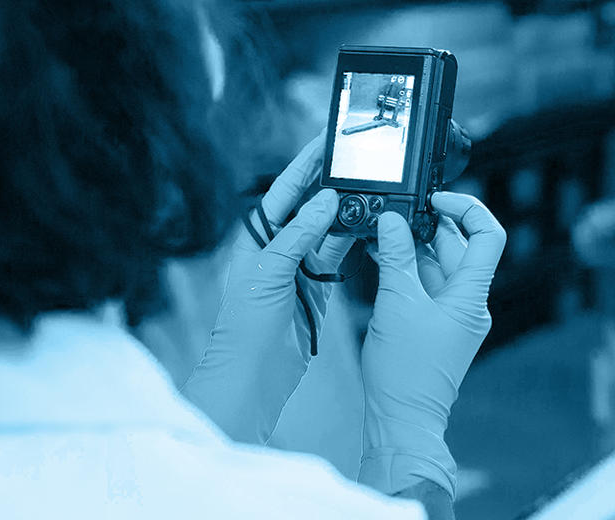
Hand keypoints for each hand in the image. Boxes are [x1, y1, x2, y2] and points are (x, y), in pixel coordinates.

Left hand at [183, 135, 353, 443]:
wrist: (251, 378)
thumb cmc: (244, 329)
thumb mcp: (269, 274)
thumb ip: (298, 236)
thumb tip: (323, 201)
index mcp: (255, 241)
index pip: (282, 193)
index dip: (303, 167)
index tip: (325, 143)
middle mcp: (277, 252)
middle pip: (307, 207)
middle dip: (330, 184)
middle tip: (357, 160)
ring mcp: (298, 271)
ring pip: (326, 232)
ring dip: (346, 213)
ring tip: (370, 189)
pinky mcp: (317, 291)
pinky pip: (337, 259)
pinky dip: (352, 242)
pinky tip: (368, 226)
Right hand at [357, 192, 505, 495]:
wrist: (400, 420)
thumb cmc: (406, 374)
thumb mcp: (396, 305)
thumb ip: (396, 257)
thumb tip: (392, 220)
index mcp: (471, 297)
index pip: (489, 236)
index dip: (467, 209)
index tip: (436, 199)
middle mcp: (467, 304)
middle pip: (458, 248)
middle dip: (428, 226)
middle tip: (397, 212)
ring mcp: (450, 316)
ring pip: (437, 266)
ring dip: (412, 247)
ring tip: (381, 232)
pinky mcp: (432, 326)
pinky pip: (424, 286)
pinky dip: (405, 270)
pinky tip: (381, 257)